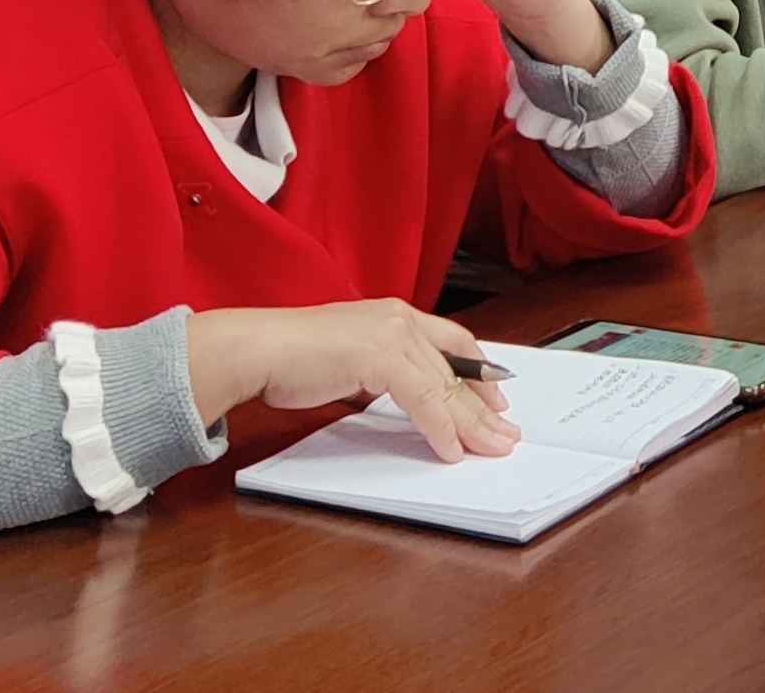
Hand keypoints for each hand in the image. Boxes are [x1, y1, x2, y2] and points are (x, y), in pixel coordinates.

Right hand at [186, 299, 517, 460]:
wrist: (260, 349)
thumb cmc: (293, 357)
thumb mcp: (353, 361)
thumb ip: (384, 374)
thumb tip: (407, 401)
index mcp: (395, 315)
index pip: (453, 344)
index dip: (479, 373)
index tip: (496, 399)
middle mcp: (400, 318)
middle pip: (456, 368)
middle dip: (484, 406)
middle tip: (504, 433)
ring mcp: (392, 333)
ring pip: (446, 386)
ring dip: (470, 422)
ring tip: (490, 447)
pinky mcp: (381, 355)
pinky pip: (424, 399)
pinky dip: (439, 427)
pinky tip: (449, 449)